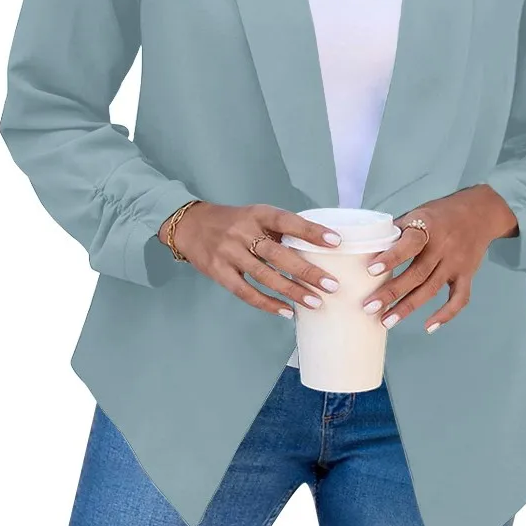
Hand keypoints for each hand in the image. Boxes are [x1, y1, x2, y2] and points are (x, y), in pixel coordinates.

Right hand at [158, 202, 345, 317]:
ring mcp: (229, 253)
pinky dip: (267, 303)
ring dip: (292, 291)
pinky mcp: (218, 272)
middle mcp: (243, 232)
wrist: (190, 225)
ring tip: (315, 302)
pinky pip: (246, 291)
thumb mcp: (255, 215)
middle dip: (306, 271)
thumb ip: (279, 229)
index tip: (336, 242)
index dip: (311, 231)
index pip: (287, 221)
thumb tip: (317, 246)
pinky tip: (286, 311)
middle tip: (331, 284)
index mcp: (257, 214)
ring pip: (265, 276)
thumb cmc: (233, 222)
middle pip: (278, 254)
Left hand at [361, 185, 518, 332]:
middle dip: (392, 292)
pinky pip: (459, 298)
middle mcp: (444, 247)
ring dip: (408, 307)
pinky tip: (428, 327)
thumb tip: (369, 246)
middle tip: (369, 307)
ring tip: (386, 321)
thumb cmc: (441, 214)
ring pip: (431, 289)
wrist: (480, 212)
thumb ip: (398, 230)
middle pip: (417, 273)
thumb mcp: (419, 213)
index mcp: (428, 227)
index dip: (391, 257)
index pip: (410, 243)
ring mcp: (456, 263)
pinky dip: (445, 314)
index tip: (371, 270)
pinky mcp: (467, 274)